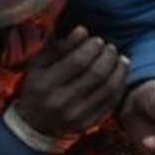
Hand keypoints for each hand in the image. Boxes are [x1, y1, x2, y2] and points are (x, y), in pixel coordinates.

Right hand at [14, 27, 128, 138]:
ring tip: (119, 58)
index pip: (77, 62)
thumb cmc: (38, 87)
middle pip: (96, 75)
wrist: (35, 125)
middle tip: (110, 48)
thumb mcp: (40, 64)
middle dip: (108, 56)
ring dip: (118, 70)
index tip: (97, 40)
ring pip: (108, 89)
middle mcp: (62, 102)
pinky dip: (119, 85)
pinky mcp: (89, 124)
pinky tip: (120, 74)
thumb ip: (60, 47)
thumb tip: (83, 30)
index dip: (92, 47)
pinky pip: (111, 103)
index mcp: (46, 84)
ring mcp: (77, 116)